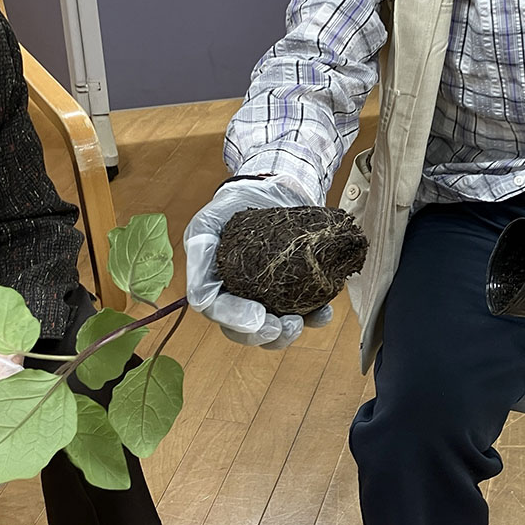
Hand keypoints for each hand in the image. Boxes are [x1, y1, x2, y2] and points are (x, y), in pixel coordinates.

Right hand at [185, 176, 328, 348]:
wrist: (269, 188)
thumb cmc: (234, 204)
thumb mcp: (208, 222)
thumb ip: (200, 253)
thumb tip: (203, 300)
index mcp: (212, 283)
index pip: (217, 310)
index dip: (235, 319)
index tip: (258, 318)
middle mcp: (236, 295)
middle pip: (243, 330)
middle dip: (263, 335)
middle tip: (280, 327)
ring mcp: (265, 296)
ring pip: (272, 330)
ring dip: (287, 334)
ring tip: (301, 322)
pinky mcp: (292, 290)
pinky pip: (303, 314)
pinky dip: (315, 318)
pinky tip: (323, 312)